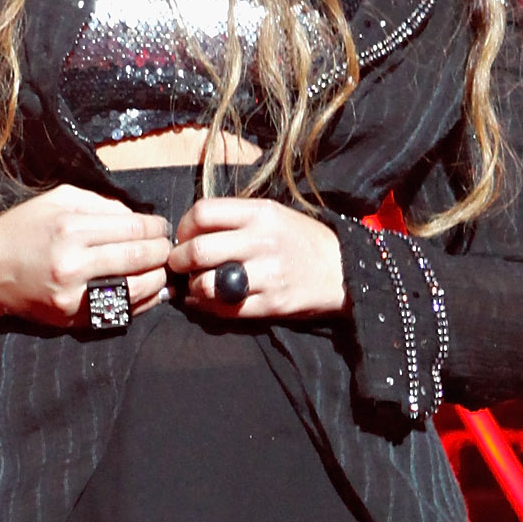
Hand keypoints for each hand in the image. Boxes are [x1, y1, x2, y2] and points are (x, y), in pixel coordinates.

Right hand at [0, 183, 171, 327]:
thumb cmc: (22, 230)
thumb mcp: (57, 200)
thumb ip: (100, 204)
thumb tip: (138, 217)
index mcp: (70, 229)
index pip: (132, 229)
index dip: (156, 228)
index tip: (162, 227)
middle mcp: (73, 263)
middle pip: (139, 257)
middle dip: (162, 252)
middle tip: (168, 248)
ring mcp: (73, 295)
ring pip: (136, 289)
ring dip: (158, 279)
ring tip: (162, 270)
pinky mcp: (72, 317)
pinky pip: (120, 312)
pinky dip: (142, 302)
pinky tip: (151, 292)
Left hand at [168, 196, 348, 319]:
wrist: (343, 269)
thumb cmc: (300, 241)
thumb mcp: (272, 215)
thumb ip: (234, 219)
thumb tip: (189, 232)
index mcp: (260, 213)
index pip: (203, 212)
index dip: (183, 227)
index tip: (183, 238)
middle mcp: (262, 241)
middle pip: (198, 249)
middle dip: (179, 261)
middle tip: (179, 266)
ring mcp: (267, 274)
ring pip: (207, 283)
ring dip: (194, 287)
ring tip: (198, 285)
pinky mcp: (271, 303)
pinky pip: (225, 309)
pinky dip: (208, 307)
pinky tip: (208, 301)